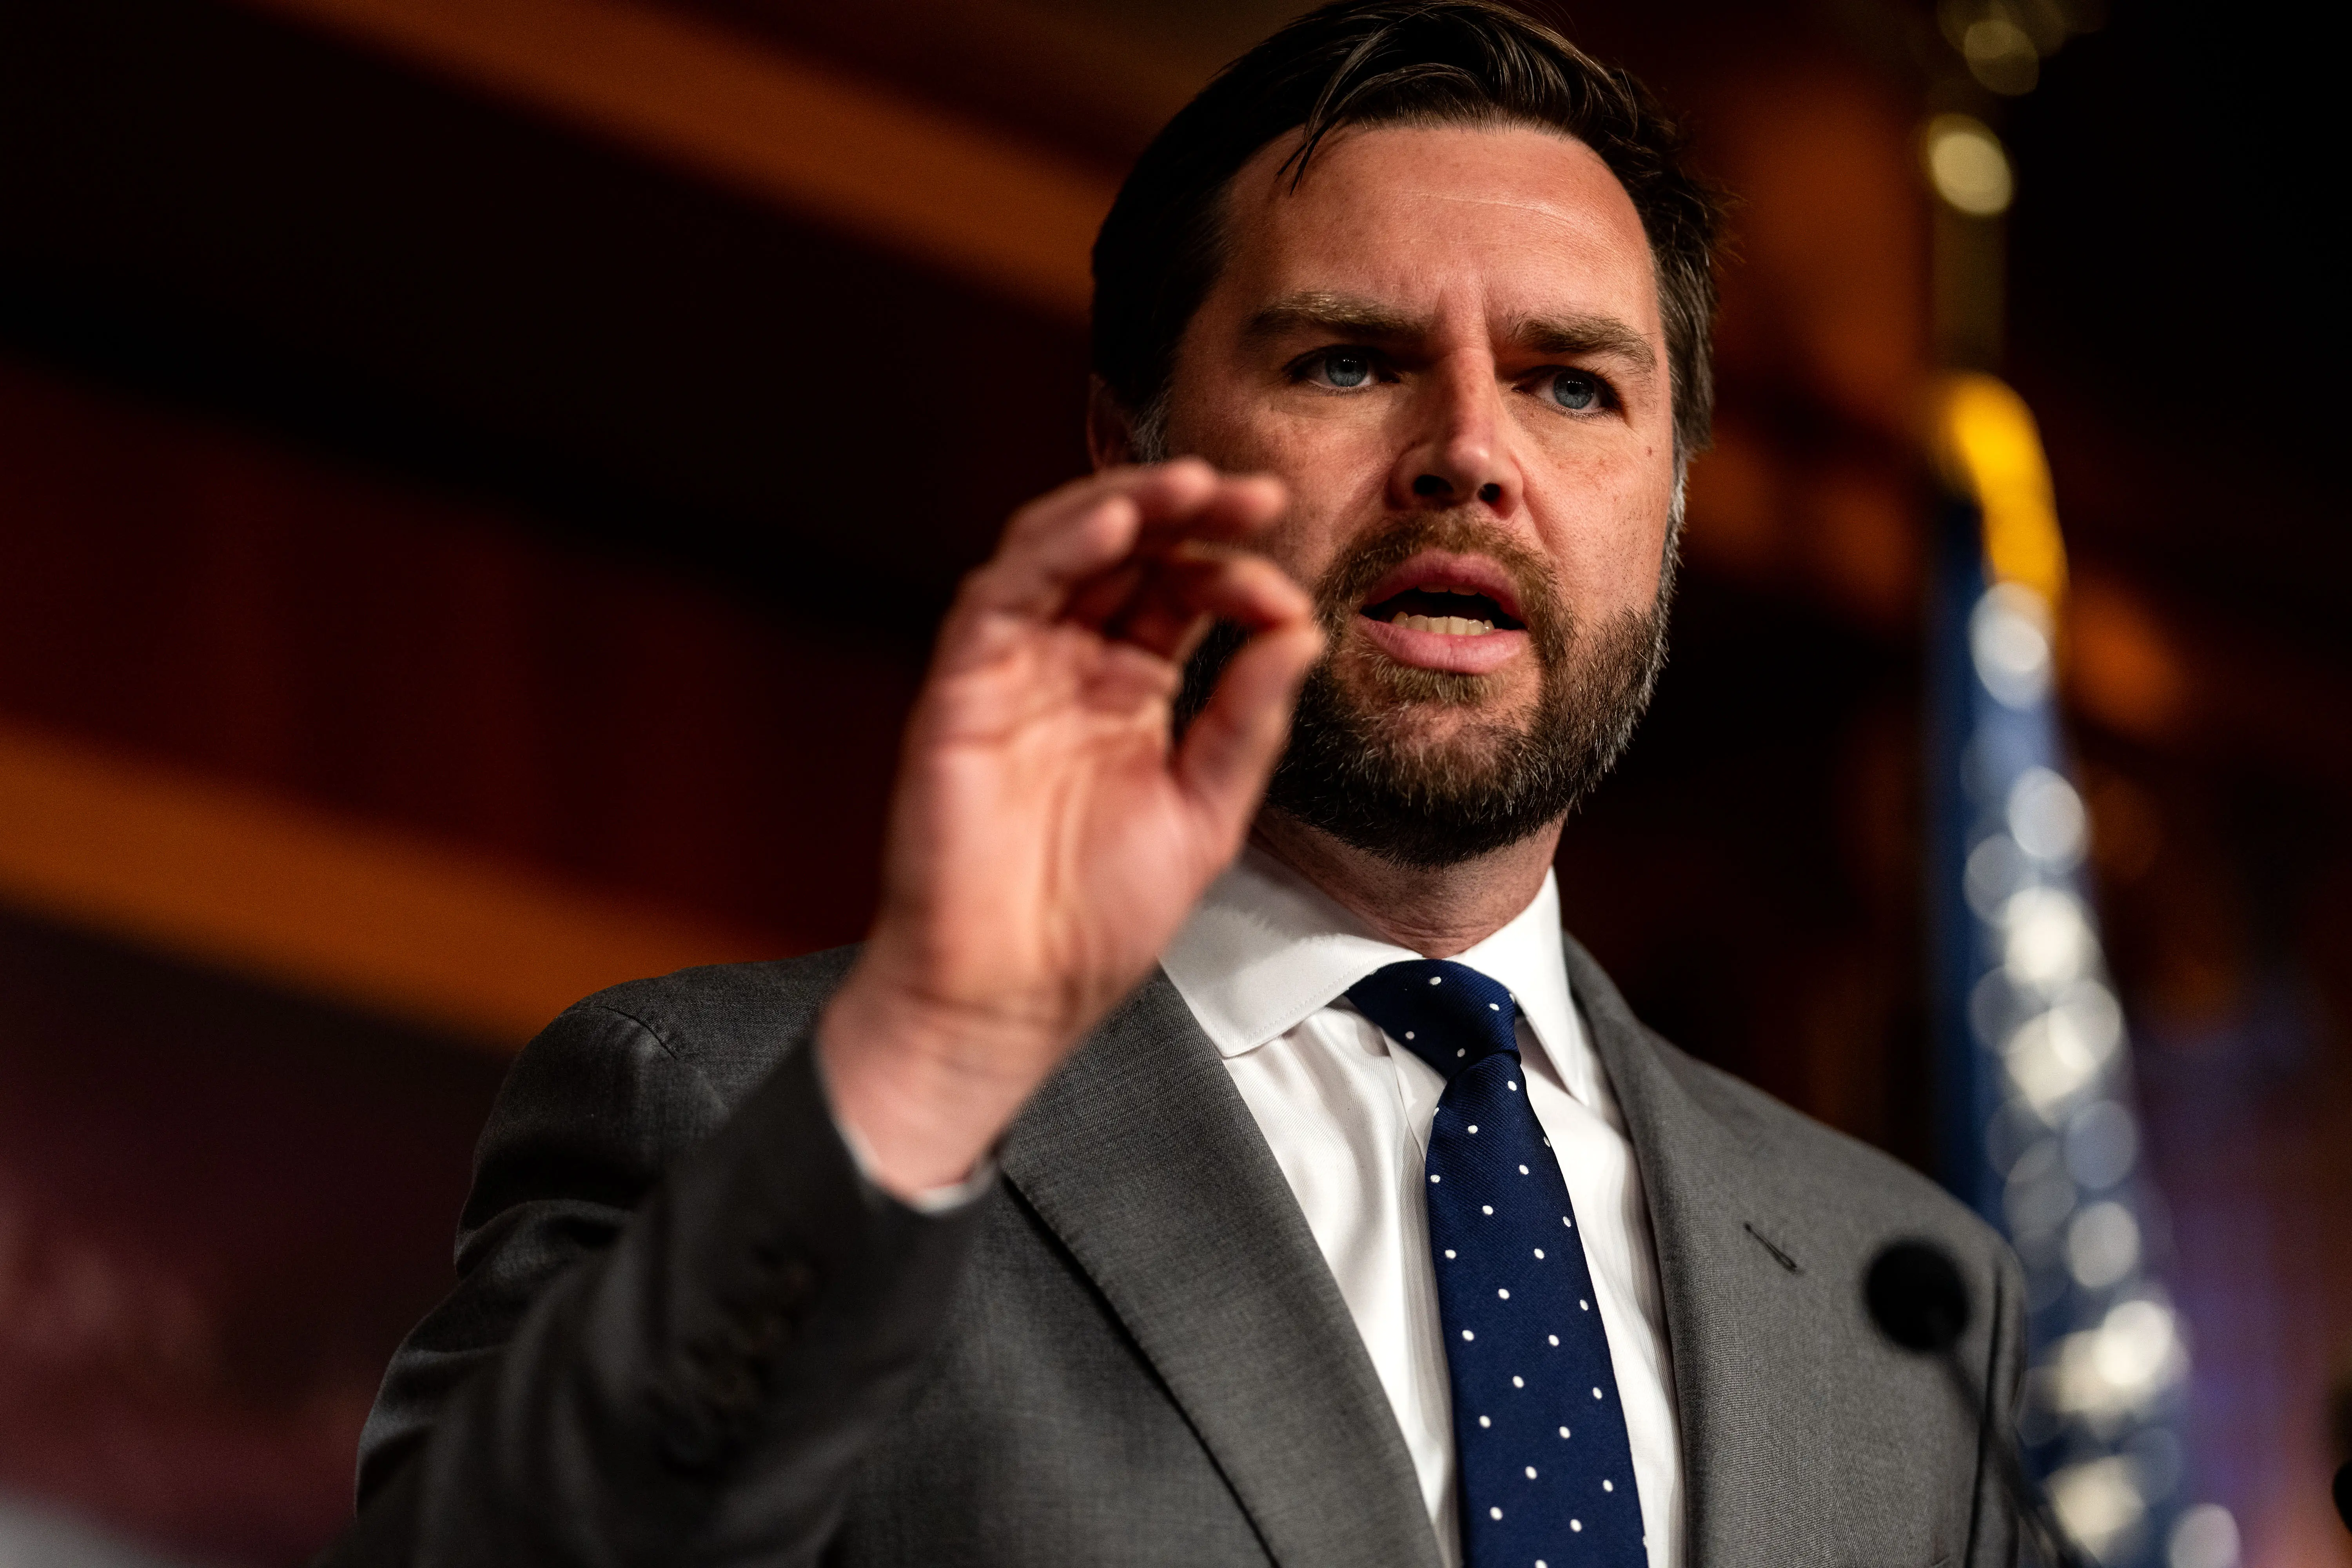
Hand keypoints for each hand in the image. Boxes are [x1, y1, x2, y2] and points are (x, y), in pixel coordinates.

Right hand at [818, 460, 1320, 1196]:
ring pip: (1059, 548)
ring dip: (1124, 504)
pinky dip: (1057, 548)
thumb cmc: (1096, 924)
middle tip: (1253, 493)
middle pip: (1125, 552)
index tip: (1286, 591)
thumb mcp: (1207, 812)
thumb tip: (1301, 630)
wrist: (1014, 997)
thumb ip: (1247, 718)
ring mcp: (1013, 671)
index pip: (1181, 595)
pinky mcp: (963, 686)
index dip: (1233, 573)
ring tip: (1189, 486)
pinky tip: (1114, 525)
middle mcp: (1069, 668)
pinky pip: (1003, 593)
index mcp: (1129, 693)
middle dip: (1188, 510)